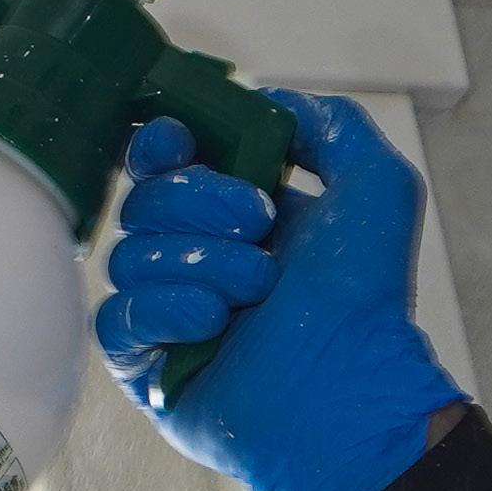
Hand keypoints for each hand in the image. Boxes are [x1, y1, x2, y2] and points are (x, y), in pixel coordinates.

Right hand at [94, 89, 469, 490]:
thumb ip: (331, 125)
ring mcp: (170, 315)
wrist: (351, 388)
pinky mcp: (148, 366)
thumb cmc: (368, 298)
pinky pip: (116, 318)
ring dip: (199, 263)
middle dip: (200, 204)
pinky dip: (164, 309)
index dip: (163, 145)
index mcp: (239, 217)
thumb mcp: (375, 185)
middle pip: (144, 200)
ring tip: (255, 293)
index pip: (164, 162)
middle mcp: (198, 260)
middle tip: (259, 230)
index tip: (183, 143)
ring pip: (130, 256)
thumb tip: (270, 101)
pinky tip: (211, 322)